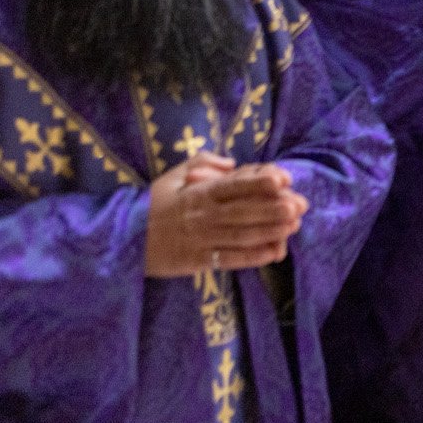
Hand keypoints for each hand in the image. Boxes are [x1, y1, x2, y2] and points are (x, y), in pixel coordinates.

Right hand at [146, 152, 308, 277]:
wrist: (122, 239)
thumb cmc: (151, 204)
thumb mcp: (172, 175)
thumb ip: (203, 162)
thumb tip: (232, 163)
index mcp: (198, 192)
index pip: (233, 186)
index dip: (259, 183)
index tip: (283, 179)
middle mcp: (203, 216)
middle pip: (244, 212)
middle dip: (274, 208)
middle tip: (301, 205)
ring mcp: (201, 240)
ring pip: (241, 235)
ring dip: (270, 231)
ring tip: (294, 225)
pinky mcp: (198, 261)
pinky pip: (230, 259)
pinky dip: (253, 256)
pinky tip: (274, 252)